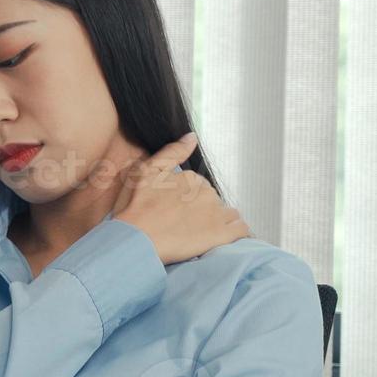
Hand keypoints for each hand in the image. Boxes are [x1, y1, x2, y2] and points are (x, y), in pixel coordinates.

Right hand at [110, 132, 249, 264]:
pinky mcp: (221, 235)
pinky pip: (241, 230)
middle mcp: (206, 193)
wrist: (136, 239)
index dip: (187, 199)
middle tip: (185, 225)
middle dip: (203, 210)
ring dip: (220, 222)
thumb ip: (172, 152)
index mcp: (190, 178)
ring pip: (229, 214)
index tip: (176, 210)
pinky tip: (225, 239)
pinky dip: (236, 233)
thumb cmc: (135, 208)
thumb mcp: (145, 171)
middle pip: (212, 200)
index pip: (198, 186)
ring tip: (201, 235)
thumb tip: (192, 137)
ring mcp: (215, 214)